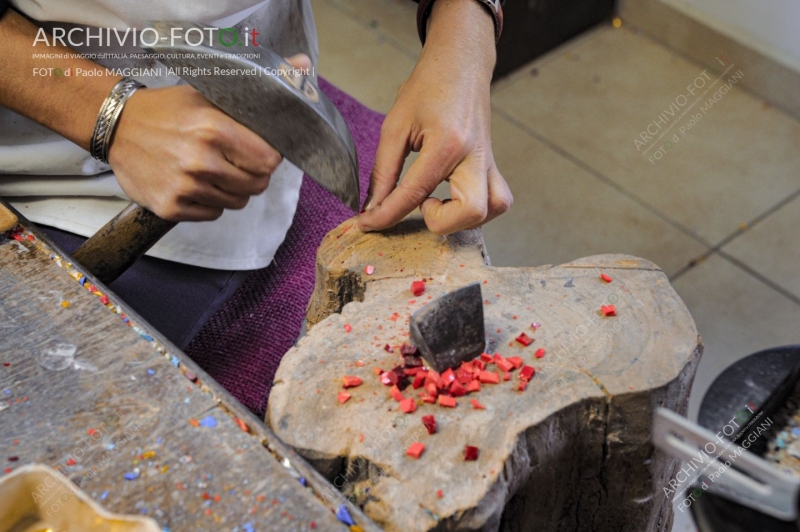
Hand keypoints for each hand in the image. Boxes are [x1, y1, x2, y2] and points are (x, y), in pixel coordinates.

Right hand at [109, 54, 310, 221]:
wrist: (116, 126)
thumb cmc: (169, 110)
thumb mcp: (210, 92)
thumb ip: (260, 84)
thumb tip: (305, 65)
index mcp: (214, 129)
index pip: (269, 160)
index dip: (269, 158)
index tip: (260, 151)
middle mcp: (200, 160)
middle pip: (257, 185)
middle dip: (254, 175)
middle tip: (237, 162)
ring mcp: (184, 186)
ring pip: (236, 202)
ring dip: (232, 190)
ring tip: (213, 170)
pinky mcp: (171, 207)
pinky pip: (212, 214)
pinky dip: (209, 203)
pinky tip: (195, 183)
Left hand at [358, 0, 511, 235]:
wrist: (461, 64)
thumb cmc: (428, 87)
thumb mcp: (396, 124)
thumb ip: (383, 169)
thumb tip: (372, 206)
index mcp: (446, 143)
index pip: (414, 194)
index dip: (386, 216)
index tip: (367, 224)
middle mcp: (474, 156)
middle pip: (471, 211)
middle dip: (441, 222)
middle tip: (422, 204)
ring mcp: (489, 162)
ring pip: (493, 209)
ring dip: (463, 217)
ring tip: (439, 200)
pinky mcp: (493, 165)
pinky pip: (498, 200)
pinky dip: (477, 210)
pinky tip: (453, 197)